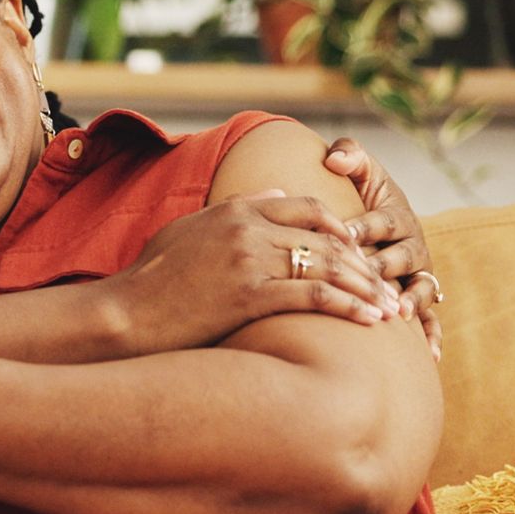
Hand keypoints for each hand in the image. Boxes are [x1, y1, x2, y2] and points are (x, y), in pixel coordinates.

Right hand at [112, 189, 402, 356]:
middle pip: (326, 237)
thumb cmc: (149, 279)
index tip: (358, 250)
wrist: (124, 314)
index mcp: (235, 210)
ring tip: (390, 309)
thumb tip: (274, 192)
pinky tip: (370, 321)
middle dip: (363, 263)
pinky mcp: (249, 294)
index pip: (305, 206)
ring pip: (328, 265)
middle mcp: (247, 228)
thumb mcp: (187, 230)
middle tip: (388, 285)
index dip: (339, 227)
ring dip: (366, 287)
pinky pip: (314, 296)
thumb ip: (234, 207)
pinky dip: (349, 306)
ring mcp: (250, 260)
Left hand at [323, 138, 443, 359]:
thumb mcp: (359, 173)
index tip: (345, 234)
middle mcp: (413, 246)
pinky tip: (429, 356)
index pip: (383, 221)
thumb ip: (350, 155)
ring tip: (399, 314)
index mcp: (397, 215)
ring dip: (412, 301)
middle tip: (368, 277)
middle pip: (402, 257)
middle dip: (385, 267)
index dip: (365, 226)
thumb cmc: (360, 196)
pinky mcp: (419, 299)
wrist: (371, 221)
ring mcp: (418, 275)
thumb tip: (335, 157)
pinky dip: (431, 336)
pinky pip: (431, 320)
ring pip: (421, 289)